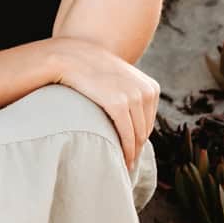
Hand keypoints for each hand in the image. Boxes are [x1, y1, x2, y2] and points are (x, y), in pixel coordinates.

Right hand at [44, 35, 159, 171]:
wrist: (72, 57)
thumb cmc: (92, 71)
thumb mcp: (120, 79)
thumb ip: (131, 95)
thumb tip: (133, 119)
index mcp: (151, 87)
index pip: (150, 121)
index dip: (140, 137)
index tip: (130, 150)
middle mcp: (146, 91)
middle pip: (146, 130)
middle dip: (137, 147)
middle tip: (127, 163)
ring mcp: (133, 96)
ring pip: (138, 135)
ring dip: (131, 152)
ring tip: (123, 165)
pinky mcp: (119, 103)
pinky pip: (127, 134)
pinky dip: (126, 150)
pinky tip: (121, 160)